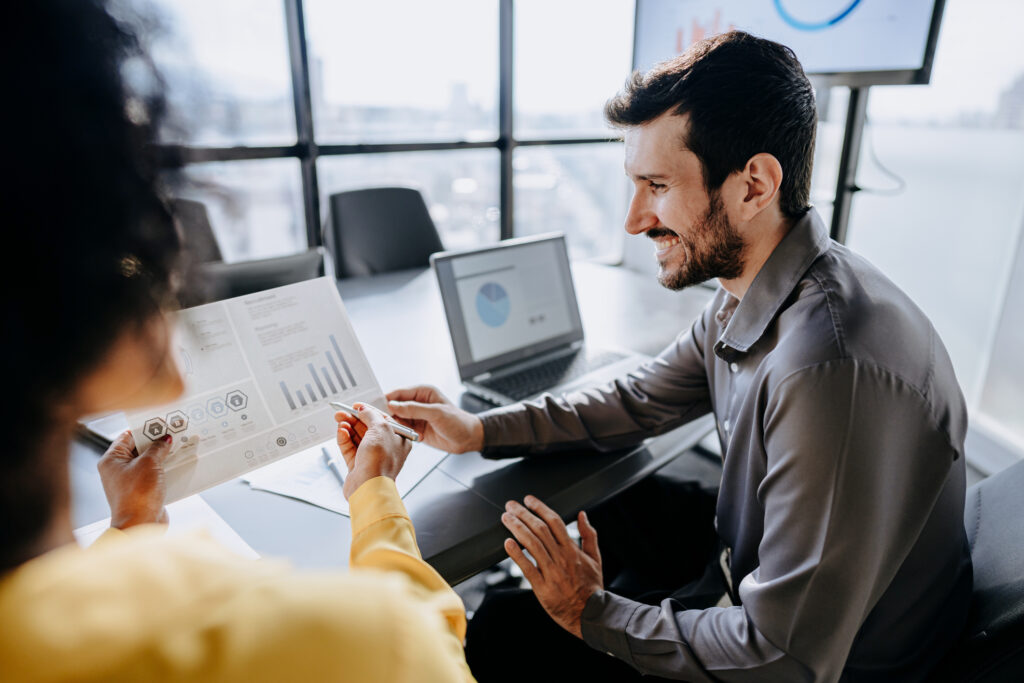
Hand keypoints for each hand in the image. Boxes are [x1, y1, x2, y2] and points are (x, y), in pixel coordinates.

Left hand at [97, 430, 171, 528]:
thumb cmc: (137, 496)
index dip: (146, 428)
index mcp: (111, 460)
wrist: (140, 524)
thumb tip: (164, 440)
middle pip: (139, 449)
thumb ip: (158, 448)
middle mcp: (117, 470)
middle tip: (173, 434)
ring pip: (149, 462)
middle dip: (157, 442)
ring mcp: (129, 481)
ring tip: (178, 447)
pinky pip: (154, 475)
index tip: (162, 423)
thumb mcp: (149, 463)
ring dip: (163, 456)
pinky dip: (165, 470)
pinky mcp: (142, 491)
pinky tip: (178, 465)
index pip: (128, 436)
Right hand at [335, 403, 412, 498]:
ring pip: (357, 438)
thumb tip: (363, 409)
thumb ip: (371, 416)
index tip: (357, 406)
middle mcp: (387, 449)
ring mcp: (372, 457)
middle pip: (368, 428)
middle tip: (343, 412)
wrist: (369, 487)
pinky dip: (345, 439)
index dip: (369, 411)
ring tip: (339, 419)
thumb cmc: (381, 462)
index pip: (383, 420)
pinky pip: (350, 448)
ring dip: (348, 427)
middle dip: (355, 418)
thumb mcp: (380, 429)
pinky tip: (341, 431)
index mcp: (399, 440)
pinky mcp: (359, 465)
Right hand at [386, 385, 483, 453]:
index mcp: (423, 392)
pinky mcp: (416, 428)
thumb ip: (414, 409)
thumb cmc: (458, 422)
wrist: (468, 439)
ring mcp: (416, 416)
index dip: (387, 400)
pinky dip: (404, 434)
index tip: (376, 408)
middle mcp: (418, 402)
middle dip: (391, 415)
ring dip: (399, 427)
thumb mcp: (436, 413)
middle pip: (395, 407)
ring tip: (407, 432)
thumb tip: (394, 405)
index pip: (399, 393)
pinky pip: (403, 430)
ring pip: (397, 420)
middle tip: (388, 424)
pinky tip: (414, 437)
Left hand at [501, 495, 602, 638]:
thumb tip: (582, 515)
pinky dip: (516, 554)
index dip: (540, 508)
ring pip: (532, 545)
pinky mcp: (542, 587)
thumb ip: (589, 535)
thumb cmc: (591, 586)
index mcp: (572, 550)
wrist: (590, 613)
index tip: (528, 500)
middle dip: (523, 514)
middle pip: (540, 529)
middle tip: (510, 505)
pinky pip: (527, 568)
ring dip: (517, 529)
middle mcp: (561, 558)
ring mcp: (551, 572)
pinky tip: (507, 543)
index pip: (554, 522)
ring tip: (506, 518)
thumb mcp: (595, 558)